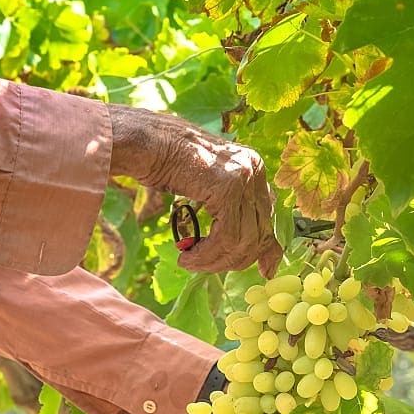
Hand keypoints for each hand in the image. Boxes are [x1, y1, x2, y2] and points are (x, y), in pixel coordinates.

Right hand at [108, 105, 280, 277]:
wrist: (143, 141)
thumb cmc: (167, 163)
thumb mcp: (208, 186)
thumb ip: (233, 209)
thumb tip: (253, 244)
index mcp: (254, 167)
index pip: (269, 219)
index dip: (267, 250)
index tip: (265, 272)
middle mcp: (254, 169)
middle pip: (258, 234)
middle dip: (231, 260)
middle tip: (202, 265)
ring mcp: (243, 176)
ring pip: (243, 241)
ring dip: (214, 261)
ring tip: (189, 261)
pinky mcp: (227, 187)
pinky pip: (226, 238)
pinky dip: (206, 255)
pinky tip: (187, 256)